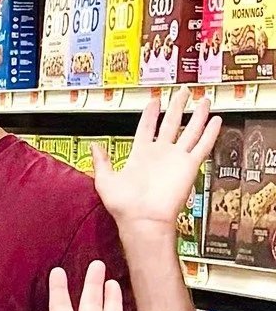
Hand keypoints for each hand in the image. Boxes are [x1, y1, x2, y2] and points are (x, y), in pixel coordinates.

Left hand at [92, 88, 222, 239]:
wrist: (142, 219)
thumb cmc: (124, 205)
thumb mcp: (105, 180)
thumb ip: (101, 161)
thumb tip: (93, 146)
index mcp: (140, 155)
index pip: (147, 127)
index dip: (151, 113)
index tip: (155, 100)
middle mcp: (160, 154)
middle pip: (172, 123)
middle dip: (178, 106)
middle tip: (184, 92)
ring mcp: (176, 158)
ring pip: (190, 130)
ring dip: (197, 115)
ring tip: (203, 99)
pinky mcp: (189, 165)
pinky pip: (202, 145)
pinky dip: (210, 132)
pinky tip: (215, 120)